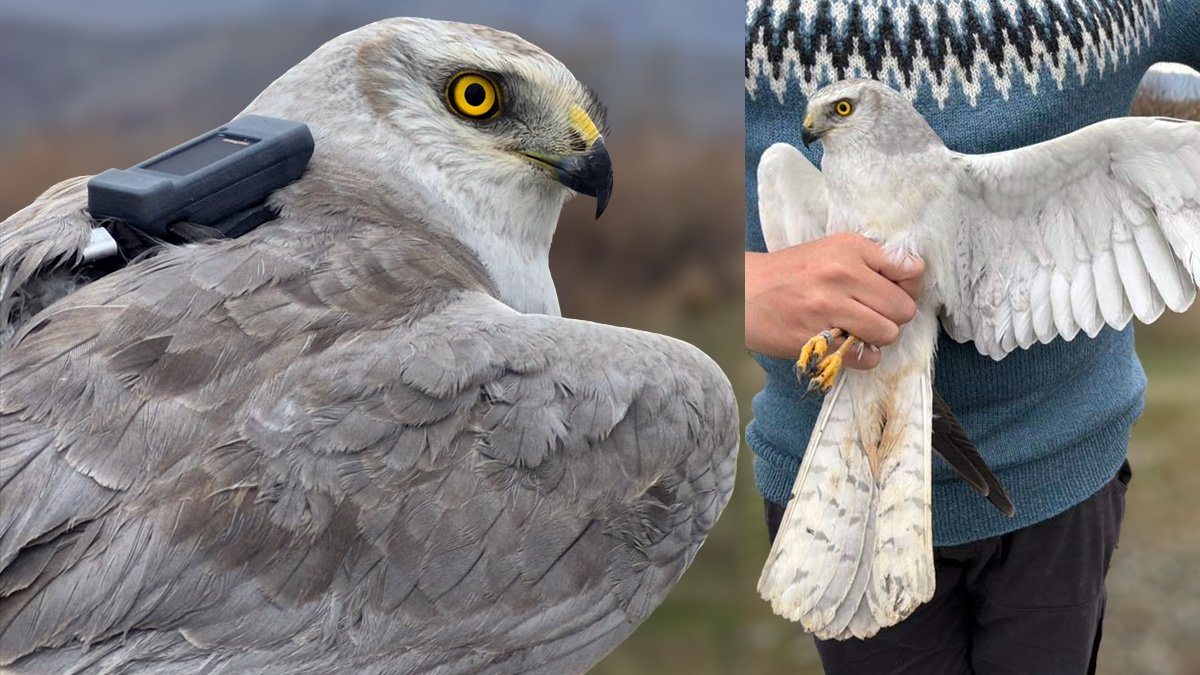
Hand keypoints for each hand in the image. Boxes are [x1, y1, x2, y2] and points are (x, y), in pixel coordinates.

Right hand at [745, 232, 924, 368]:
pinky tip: (849, 345)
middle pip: (902, 308)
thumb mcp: (830, 250)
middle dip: (893, 316)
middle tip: (873, 314)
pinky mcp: (816, 338)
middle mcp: (842, 274)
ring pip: (887, 333)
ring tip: (860, 330)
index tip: (891, 292)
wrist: (744, 290)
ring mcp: (828, 308)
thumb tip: (913, 276)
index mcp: (850, 248)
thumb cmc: (790, 271)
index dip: (908, 287)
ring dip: (878, 337)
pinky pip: (864, 357)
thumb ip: (871, 259)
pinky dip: (863, 356)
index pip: (910, 270)